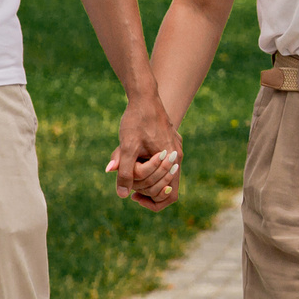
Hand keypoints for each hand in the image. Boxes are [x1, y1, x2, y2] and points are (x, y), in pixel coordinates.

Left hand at [103, 95, 181, 209]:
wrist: (144, 95)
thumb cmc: (136, 120)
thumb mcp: (127, 146)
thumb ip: (124, 171)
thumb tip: (121, 195)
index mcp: (172, 159)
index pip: (170, 195)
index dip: (153, 203)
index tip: (134, 196)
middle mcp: (177, 156)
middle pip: (164, 187)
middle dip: (145, 189)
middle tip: (127, 182)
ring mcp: (175, 149)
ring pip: (163, 174)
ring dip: (146, 177)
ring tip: (128, 168)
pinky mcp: (170, 142)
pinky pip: (163, 163)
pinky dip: (149, 167)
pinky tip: (134, 157)